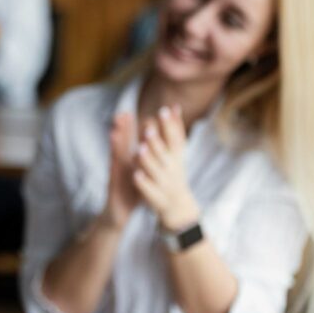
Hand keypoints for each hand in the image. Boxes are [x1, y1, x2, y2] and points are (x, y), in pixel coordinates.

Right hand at [100, 112, 141, 229]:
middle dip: (123, 128)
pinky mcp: (113, 182)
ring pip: (117, 152)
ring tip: (116, 124)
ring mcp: (116, 173)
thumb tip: (149, 148)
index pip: (132, 142)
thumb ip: (142, 161)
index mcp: (130, 162)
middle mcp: (122, 164)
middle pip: (122, 144)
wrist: (118, 214)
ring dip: (116, 138)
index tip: (137, 111)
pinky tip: (114, 147)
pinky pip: (115, 168)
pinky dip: (114, 156)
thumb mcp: (138, 175)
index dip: (134, 127)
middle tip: (123, 112)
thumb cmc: (129, 194)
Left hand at [133, 106, 200, 230]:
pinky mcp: (155, 197)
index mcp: (176, 157)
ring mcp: (164, 183)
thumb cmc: (174, 173)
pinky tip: (135, 175)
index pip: (176, 138)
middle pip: (164, 154)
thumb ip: (173, 130)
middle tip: (148, 127)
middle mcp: (172, 169)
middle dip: (156, 141)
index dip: (171, 125)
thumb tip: (174, 105)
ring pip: (155, 171)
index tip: (164, 109)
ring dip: (148, 160)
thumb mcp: (176, 152)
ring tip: (139, 148)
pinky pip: (148, 190)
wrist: (179, 208)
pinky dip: (143, 183)